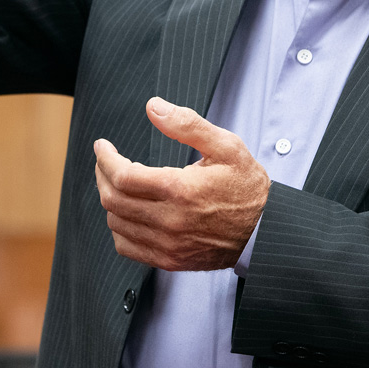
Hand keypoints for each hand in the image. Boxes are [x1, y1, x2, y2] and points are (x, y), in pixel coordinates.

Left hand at [94, 97, 269, 271]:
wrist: (265, 230)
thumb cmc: (246, 187)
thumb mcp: (226, 146)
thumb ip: (187, 124)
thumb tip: (153, 107)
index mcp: (180, 190)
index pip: (123, 176)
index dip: (106, 159)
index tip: (102, 147)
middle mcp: (170, 221)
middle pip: (113, 199)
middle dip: (103, 175)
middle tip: (106, 161)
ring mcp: (168, 244)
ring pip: (116, 222)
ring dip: (110, 199)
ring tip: (118, 183)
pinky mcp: (169, 260)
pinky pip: (126, 247)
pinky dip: (118, 227)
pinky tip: (127, 212)